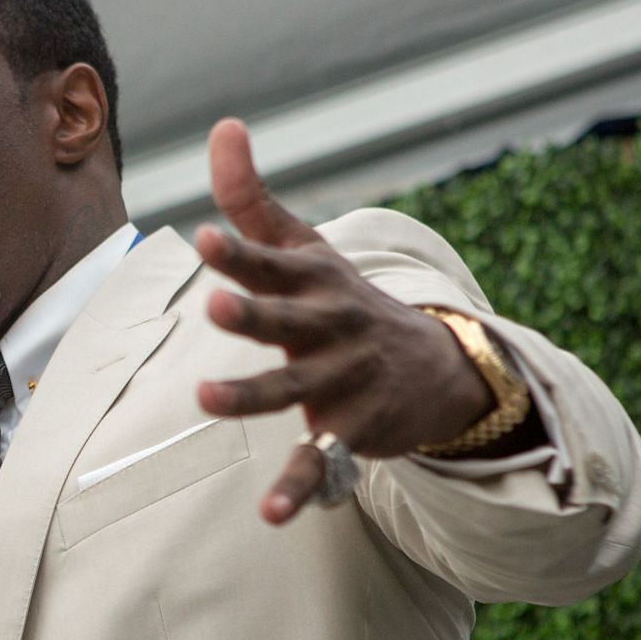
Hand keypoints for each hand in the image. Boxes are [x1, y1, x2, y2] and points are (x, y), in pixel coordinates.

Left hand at [195, 120, 493, 524]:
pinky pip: (318, 462)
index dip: (240, 252)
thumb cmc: (341, 299)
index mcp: (313, 283)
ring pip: (291, 389)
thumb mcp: (304, 246)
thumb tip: (223, 125)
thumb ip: (253, 196)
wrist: (436, 368)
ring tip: (204, 398)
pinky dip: (297, 489)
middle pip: (283, 320)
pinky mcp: (348, 431)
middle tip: (213, 304)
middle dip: (252, 312)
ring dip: (251, 394)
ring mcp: (340, 382)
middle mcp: (329, 328)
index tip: (207, 237)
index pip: (273, 263)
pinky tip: (270, 515)